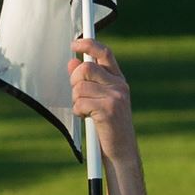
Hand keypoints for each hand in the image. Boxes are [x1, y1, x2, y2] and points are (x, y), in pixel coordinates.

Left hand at [67, 36, 133, 163]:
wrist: (122, 151)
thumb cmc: (109, 126)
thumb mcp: (99, 99)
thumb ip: (87, 80)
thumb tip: (72, 62)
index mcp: (118, 80)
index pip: (105, 53)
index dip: (88, 44)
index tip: (75, 44)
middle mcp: (120, 85)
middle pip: (85, 68)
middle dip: (74, 81)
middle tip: (79, 95)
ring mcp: (116, 97)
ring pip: (79, 87)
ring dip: (76, 101)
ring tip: (87, 111)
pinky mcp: (108, 109)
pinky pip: (80, 102)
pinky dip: (78, 112)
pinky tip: (88, 119)